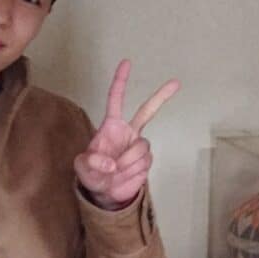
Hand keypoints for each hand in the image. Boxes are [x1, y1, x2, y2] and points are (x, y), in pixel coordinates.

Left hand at [73, 60, 178, 208]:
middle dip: (161, 96)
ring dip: (128, 161)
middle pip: (147, 110)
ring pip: (141, 147)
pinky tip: (124, 174)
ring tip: (115, 171)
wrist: (106, 194)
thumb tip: (111, 163)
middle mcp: (128, 132)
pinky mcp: (146, 161)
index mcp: (111, 126)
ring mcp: (138, 146)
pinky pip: (143, 163)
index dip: (120, 81)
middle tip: (176, 82)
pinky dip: (132, 171)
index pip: (116, 99)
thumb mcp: (82, 168)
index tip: (127, 63)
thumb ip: (91, 163)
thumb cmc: (92, 175)